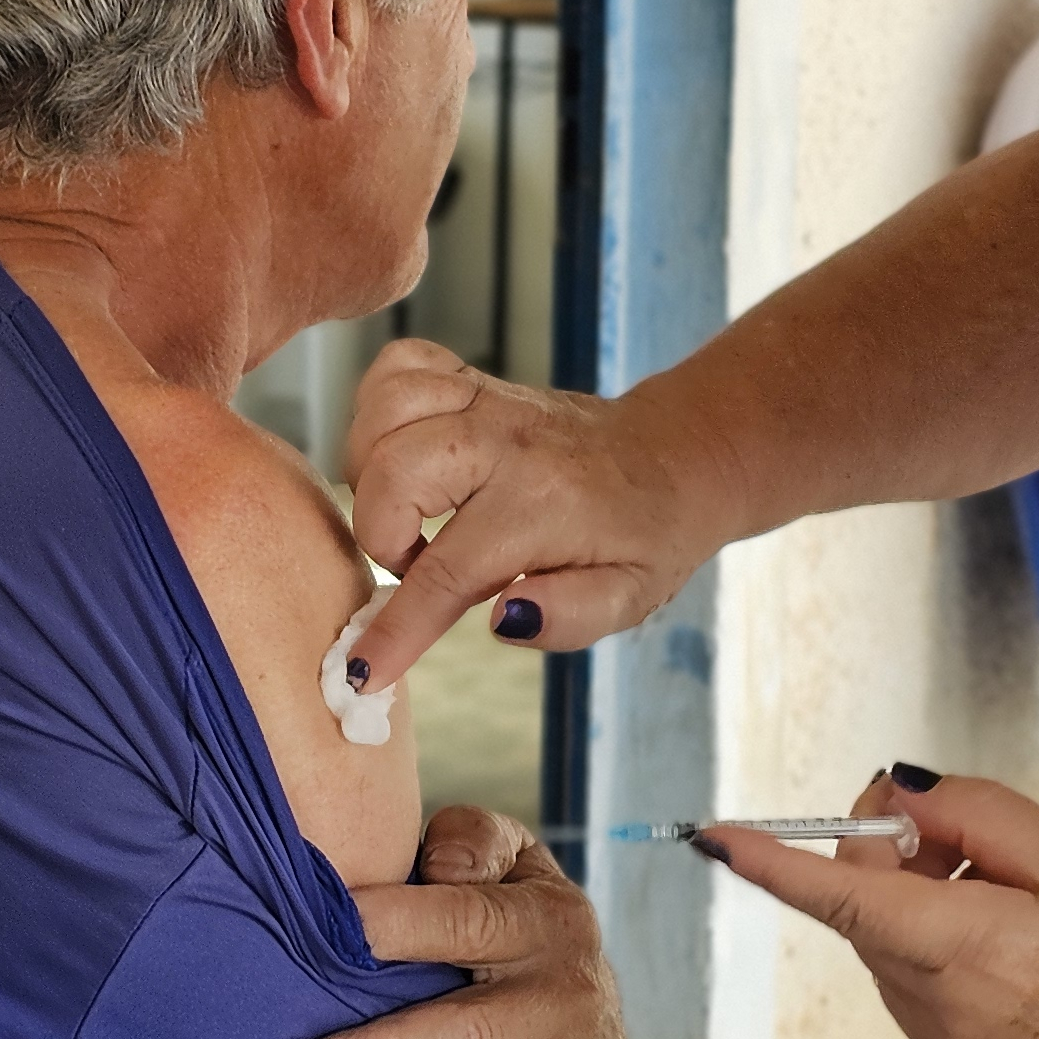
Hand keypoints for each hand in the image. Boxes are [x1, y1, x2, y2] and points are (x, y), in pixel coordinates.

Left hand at [295, 803, 621, 1038]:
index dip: (396, 927)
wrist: (586, 978)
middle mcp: (568, 995)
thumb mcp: (502, 854)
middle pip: (473, 1031)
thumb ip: (470, 843)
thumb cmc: (505, 910)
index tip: (326, 937)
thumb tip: (439, 867)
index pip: (467, 921)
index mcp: (547, 919)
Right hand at [342, 338, 727, 689]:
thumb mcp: (627, 598)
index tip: (364, 670)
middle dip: (380, 536)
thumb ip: (569, 617)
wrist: (675, 458)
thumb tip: (503, 619)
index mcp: (542, 502)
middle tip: (417, 566)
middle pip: (392, 473)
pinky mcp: (474, 379)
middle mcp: (506, 440)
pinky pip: (398, 368)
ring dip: (371, 472)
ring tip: (405, 512)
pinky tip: (401, 453)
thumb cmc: (644, 535)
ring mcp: (486, 399)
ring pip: (383, 413)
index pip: (446, 572)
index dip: (397, 629)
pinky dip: (379, 410)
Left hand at [696, 770, 1038, 1038]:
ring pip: (893, 950)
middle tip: (976, 841)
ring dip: (927, 910)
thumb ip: (976, 818)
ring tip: (1024, 909)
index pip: (836, 895)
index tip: (716, 838)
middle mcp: (933, 1006)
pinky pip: (922, 992)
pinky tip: (1027, 958)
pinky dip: (947, 956)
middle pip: (867, 909)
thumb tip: (902, 794)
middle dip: (899, 859)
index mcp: (960, 947)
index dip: (769, 862)